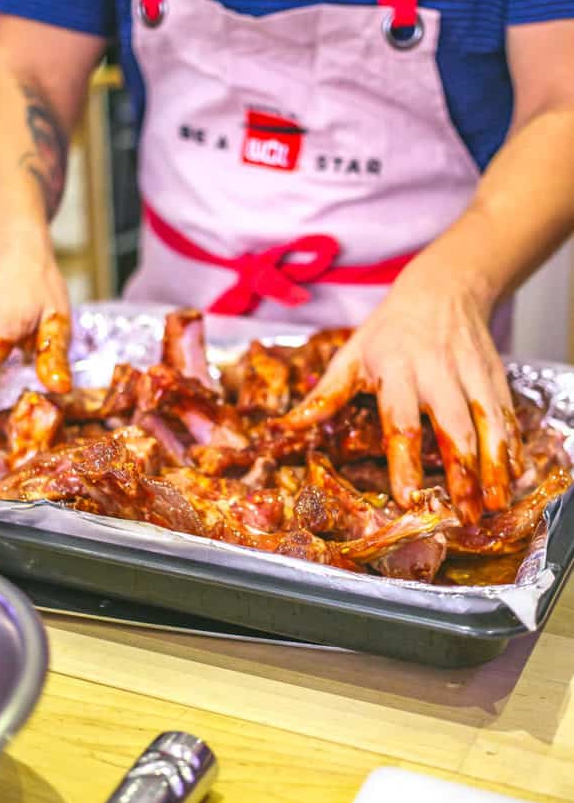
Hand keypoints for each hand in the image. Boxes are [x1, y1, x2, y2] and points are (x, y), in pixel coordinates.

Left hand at [281, 262, 522, 523]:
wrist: (443, 289)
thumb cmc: (389, 331)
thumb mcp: (350, 356)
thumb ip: (323, 396)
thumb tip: (285, 428)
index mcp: (396, 369)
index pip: (401, 419)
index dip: (405, 461)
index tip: (408, 496)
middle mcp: (437, 372)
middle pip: (453, 426)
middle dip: (463, 472)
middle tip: (467, 513)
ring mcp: (471, 374)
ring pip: (489, 423)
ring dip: (495, 466)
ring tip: (497, 504)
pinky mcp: (495, 376)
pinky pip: (509, 415)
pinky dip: (514, 446)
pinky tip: (516, 476)